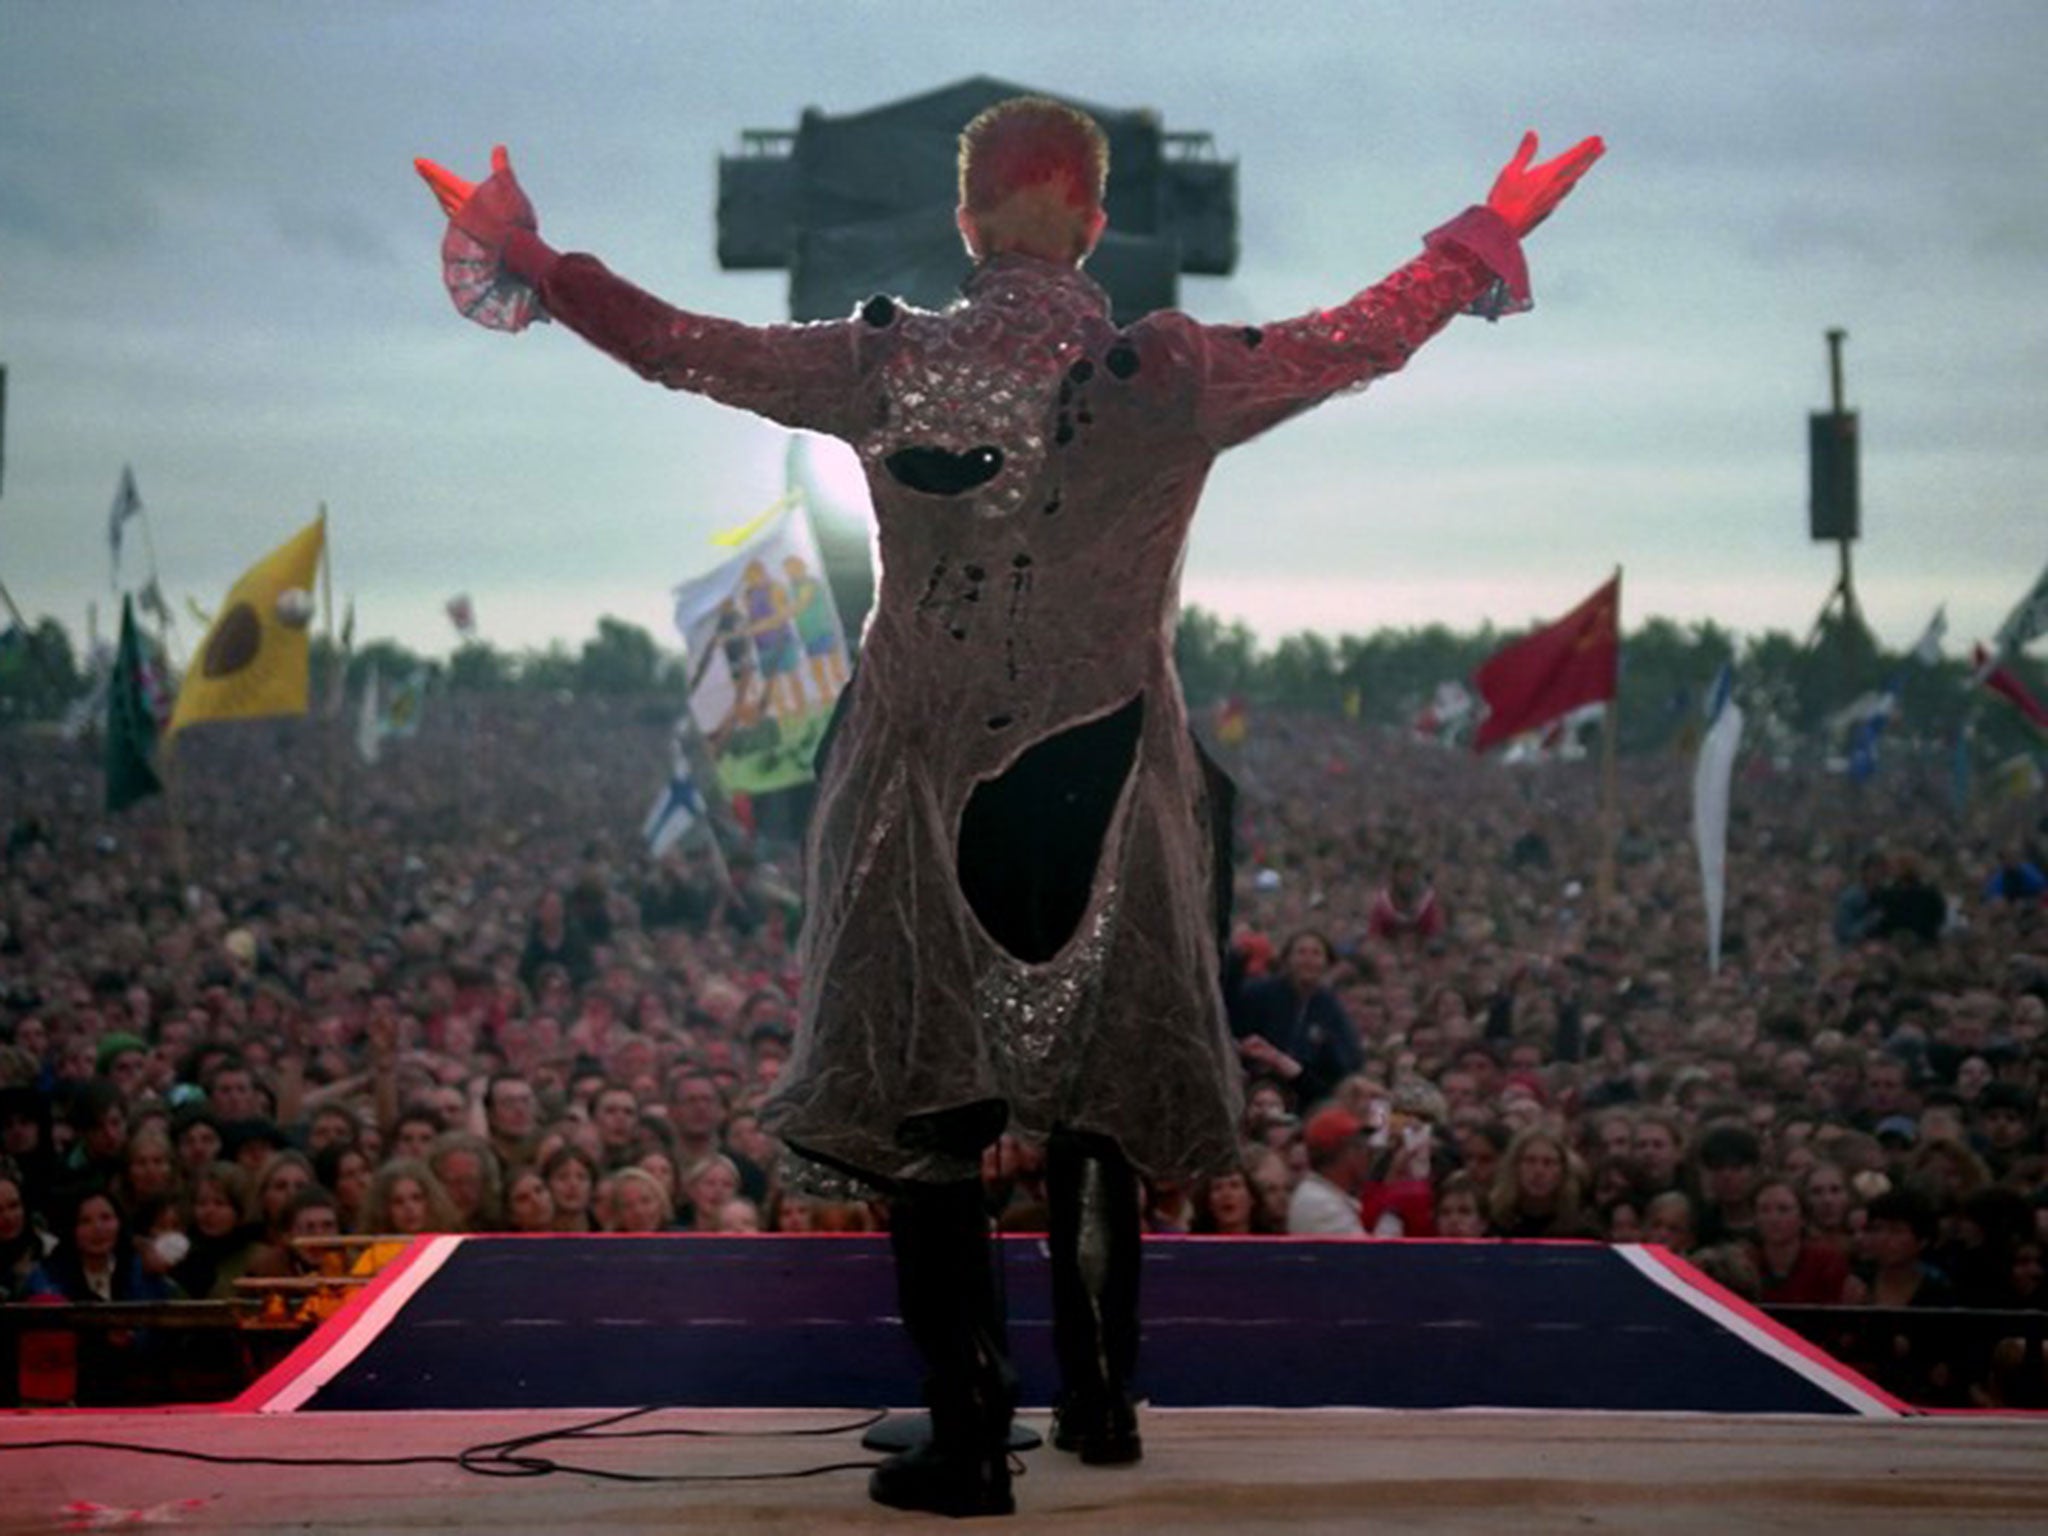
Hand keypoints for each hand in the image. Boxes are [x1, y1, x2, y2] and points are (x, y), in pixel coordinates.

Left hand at [413, 144, 536, 255]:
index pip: (444, 179)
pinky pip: (457, 220)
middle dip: (432, 180)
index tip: (418, 162)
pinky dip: (454, 212)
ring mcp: (466, 226)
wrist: (515, 253)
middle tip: (421, 168)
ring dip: (441, 197)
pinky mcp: (473, 236)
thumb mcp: (509, 189)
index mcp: (468, 198)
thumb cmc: (513, 221)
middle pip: (442, 193)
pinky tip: (457, 216)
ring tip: (438, 191)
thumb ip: (502, 167)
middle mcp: (462, 212)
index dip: (431, 170)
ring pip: (448, 207)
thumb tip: (499, 147)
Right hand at [1486, 131, 1604, 236]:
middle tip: (1602, 146)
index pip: (1573, 157)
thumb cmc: (1504, 201)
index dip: (1586, 147)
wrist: (1502, 232)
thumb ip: (1524, 153)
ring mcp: (1554, 201)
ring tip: (1588, 163)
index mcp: (1549, 175)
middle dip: (1591, 156)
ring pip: (1573, 181)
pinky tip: (1569, 185)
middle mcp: (1556, 187)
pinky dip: (1570, 183)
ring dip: (1581, 169)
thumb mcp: (1511, 172)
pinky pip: (1564, 192)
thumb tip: (1533, 133)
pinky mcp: (1547, 211)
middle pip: (1578, 169)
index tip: (1598, 139)